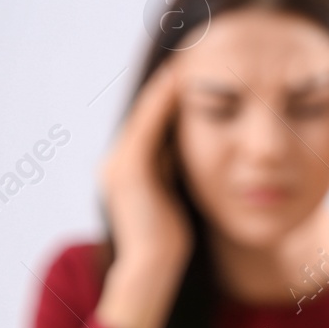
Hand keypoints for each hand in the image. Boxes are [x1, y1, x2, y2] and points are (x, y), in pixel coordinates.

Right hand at [95, 62, 192, 327]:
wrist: (154, 272)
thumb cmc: (174, 246)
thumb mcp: (181, 203)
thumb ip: (184, 179)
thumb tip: (211, 162)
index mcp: (129, 170)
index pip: (154, 125)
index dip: (173, 99)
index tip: (196, 73)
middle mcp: (117, 162)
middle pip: (149, 113)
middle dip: (169, 85)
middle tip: (191, 55)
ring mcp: (119, 164)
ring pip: (148, 113)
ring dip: (167, 85)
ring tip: (188, 59)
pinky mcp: (129, 170)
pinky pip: (151, 125)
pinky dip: (165, 101)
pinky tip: (184, 80)